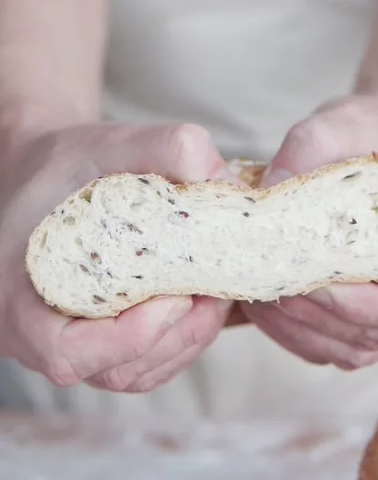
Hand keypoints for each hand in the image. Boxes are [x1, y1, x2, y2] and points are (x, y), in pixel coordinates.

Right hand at [0, 122, 236, 392]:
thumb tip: (217, 174)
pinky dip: (182, 340)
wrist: (50, 173)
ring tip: (216, 290)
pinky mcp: (99, 345)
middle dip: (175, 334)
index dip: (124, 339)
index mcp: (18, 293)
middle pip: (112, 368)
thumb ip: (161, 145)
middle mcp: (37, 334)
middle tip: (215, 288)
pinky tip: (203, 298)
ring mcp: (71, 344)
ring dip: (187, 339)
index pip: (64, 352)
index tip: (176, 299)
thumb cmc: (68, 162)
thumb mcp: (106, 143)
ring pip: (135, 373)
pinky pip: (144, 365)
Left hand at [242, 96, 377, 369]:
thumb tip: (267, 191)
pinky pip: (339, 345)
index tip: (315, 285)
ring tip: (257, 297)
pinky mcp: (375, 315)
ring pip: (356, 348)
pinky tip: (264, 306)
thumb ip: (308, 146)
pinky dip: (300, 335)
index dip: (366, 307)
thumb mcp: (344, 123)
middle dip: (319, 318)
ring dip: (302, 331)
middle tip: (267, 287)